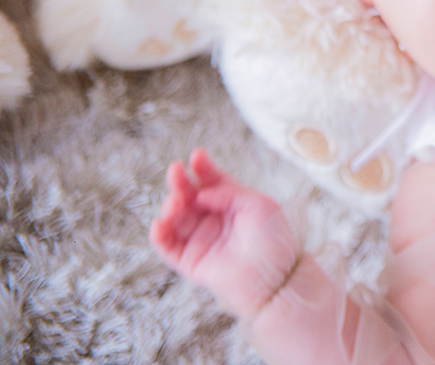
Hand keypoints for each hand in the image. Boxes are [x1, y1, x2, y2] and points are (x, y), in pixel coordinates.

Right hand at [149, 148, 300, 317]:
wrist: (274, 278)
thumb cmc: (273, 240)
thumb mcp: (259, 205)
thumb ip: (231, 193)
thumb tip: (203, 192)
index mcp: (231, 204)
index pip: (212, 182)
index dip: (203, 169)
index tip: (196, 156)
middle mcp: (213, 219)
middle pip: (190, 197)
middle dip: (181, 183)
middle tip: (176, 172)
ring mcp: (200, 239)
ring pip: (176, 219)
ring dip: (171, 207)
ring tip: (175, 203)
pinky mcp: (189, 261)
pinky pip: (168, 246)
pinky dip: (160, 235)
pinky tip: (160, 223)